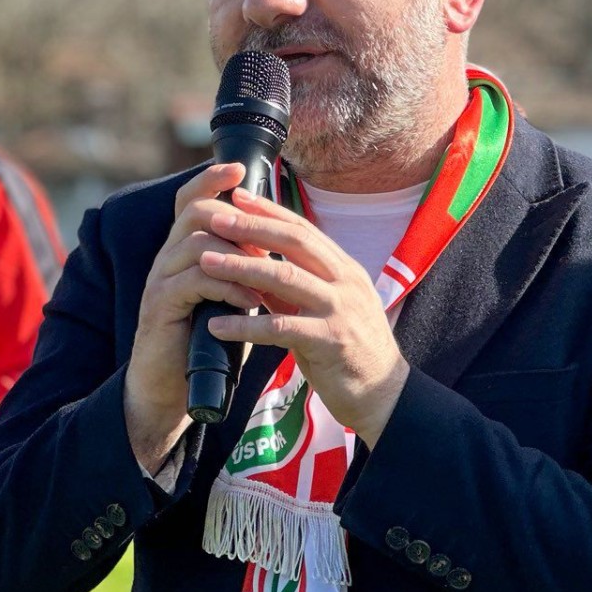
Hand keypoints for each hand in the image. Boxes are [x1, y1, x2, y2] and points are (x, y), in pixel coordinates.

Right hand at [123, 162, 269, 472]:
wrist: (169, 391)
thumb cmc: (207, 342)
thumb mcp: (228, 296)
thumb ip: (243, 268)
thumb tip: (275, 240)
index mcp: (183, 249)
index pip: (191, 199)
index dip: (211, 179)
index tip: (240, 169)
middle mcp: (167, 258)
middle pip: (195, 212)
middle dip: (235, 219)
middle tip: (265, 241)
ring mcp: (160, 281)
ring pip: (197, 243)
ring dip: (238, 257)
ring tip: (264, 277)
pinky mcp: (160, 308)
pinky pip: (194, 280)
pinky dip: (227, 286)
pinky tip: (248, 301)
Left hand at [199, 188, 409, 446]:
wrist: (384, 395)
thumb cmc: (349, 352)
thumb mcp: (326, 310)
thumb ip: (296, 290)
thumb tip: (255, 267)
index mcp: (345, 269)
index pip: (304, 229)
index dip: (269, 211)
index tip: (237, 196)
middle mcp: (346, 282)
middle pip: (295, 242)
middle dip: (253, 227)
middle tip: (217, 219)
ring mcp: (341, 310)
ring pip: (285, 277)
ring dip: (242, 267)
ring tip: (206, 263)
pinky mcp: (331, 341)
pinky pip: (280, 328)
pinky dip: (245, 325)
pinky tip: (217, 325)